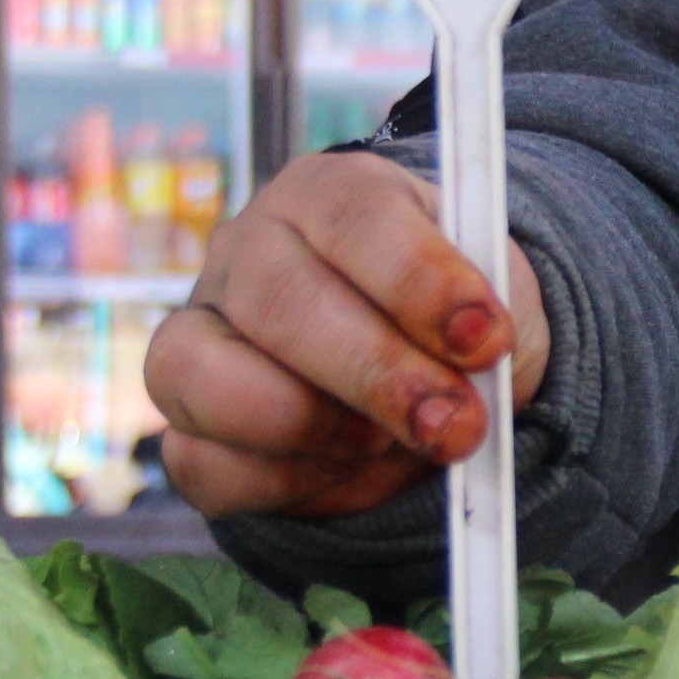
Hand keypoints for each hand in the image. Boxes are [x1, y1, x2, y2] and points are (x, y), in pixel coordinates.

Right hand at [146, 150, 549, 520]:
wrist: (425, 385)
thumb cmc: (452, 328)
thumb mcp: (493, 307)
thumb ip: (486, 326)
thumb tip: (469, 362)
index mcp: (327, 195)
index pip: (354, 216)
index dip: (420, 281)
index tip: (485, 340)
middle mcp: (246, 251)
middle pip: (280, 300)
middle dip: (378, 375)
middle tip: (455, 426)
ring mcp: (197, 336)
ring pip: (203, 376)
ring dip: (313, 428)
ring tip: (391, 445)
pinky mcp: (186, 427)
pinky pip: (203, 463)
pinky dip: (283, 483)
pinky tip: (346, 471)